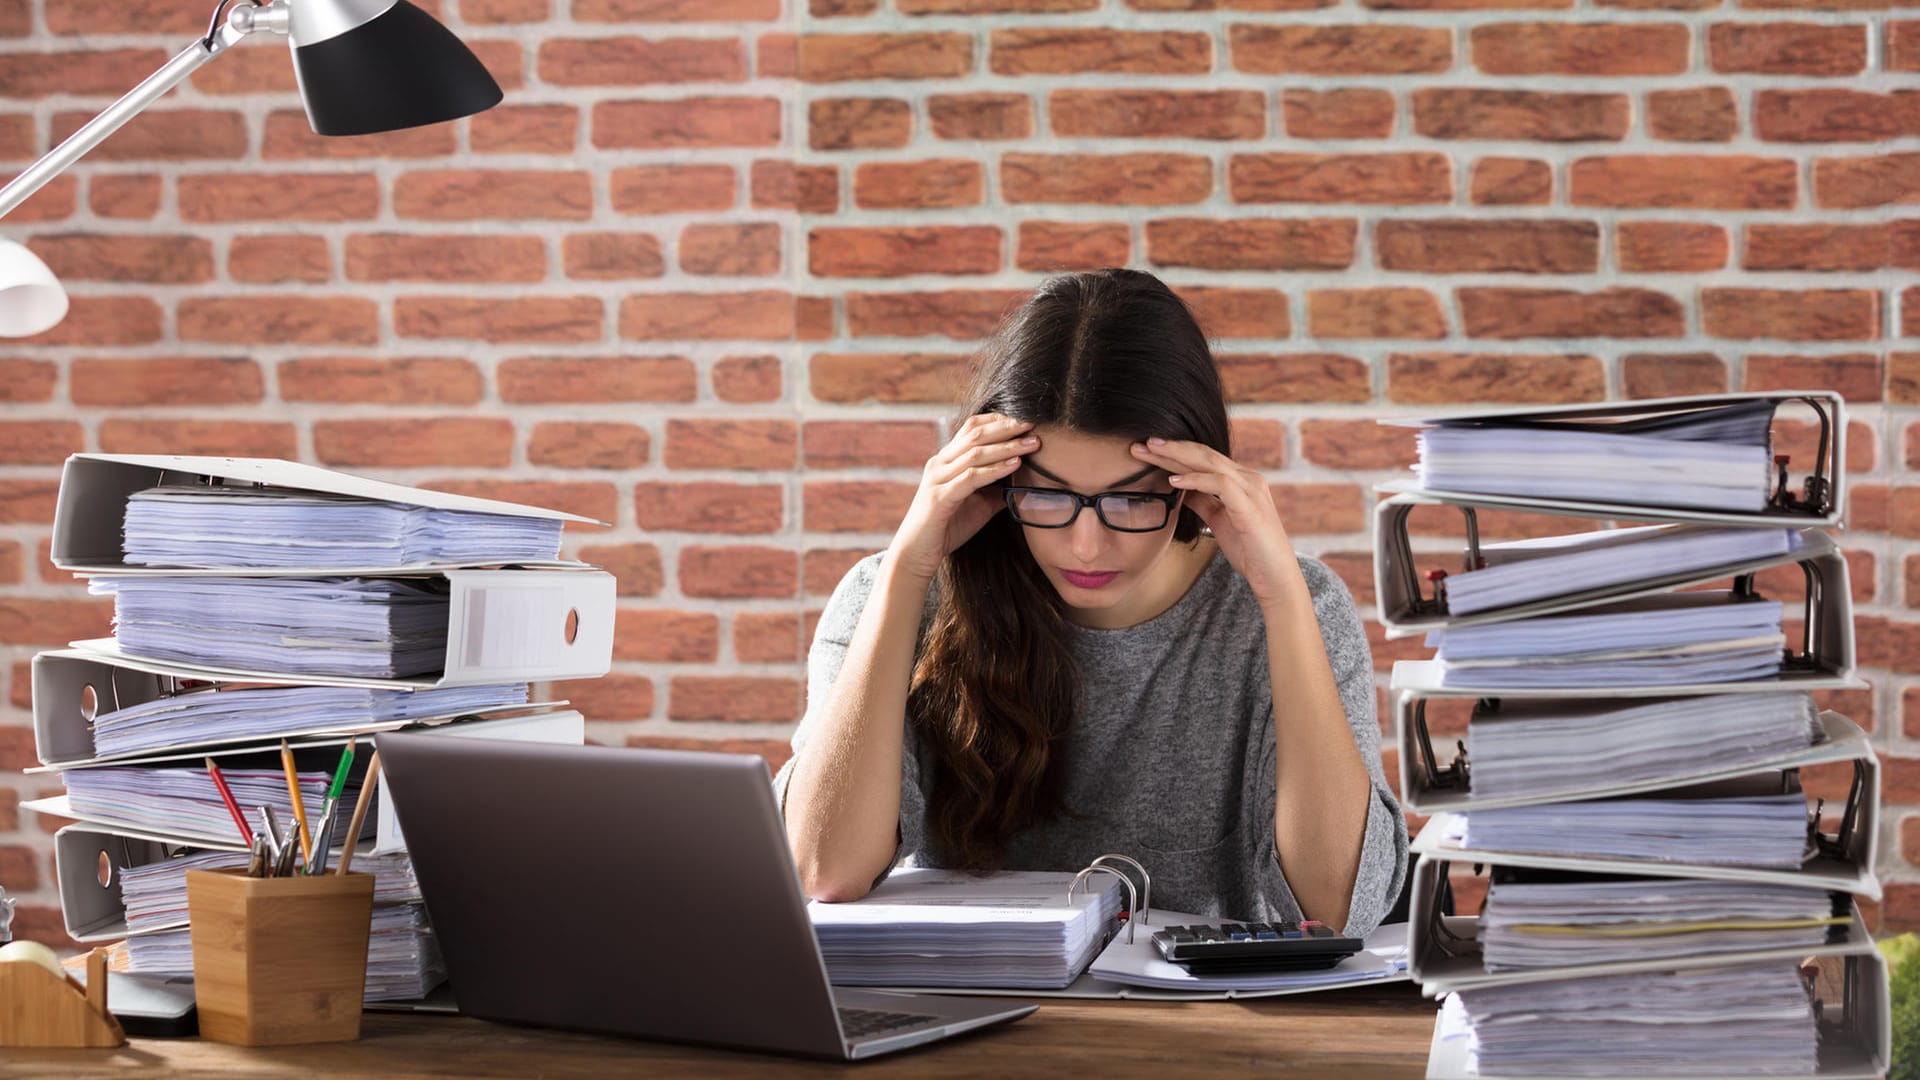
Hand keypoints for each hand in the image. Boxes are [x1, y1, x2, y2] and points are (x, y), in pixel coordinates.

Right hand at [886, 413, 1035, 584]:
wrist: (916, 553)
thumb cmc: (946, 528)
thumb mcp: (977, 504)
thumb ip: (995, 490)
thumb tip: (1022, 484)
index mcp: (946, 461)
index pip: (972, 428)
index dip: (998, 420)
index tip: (1025, 420)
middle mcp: (939, 464)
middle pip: (975, 434)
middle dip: (1006, 427)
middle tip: (1033, 423)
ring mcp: (938, 479)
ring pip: (975, 453)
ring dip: (1007, 446)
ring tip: (1032, 443)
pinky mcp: (940, 497)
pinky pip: (971, 478)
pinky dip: (996, 469)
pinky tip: (1015, 465)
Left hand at [1129, 437, 1301, 609]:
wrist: (1275, 576)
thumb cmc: (1250, 550)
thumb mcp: (1219, 520)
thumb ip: (1203, 501)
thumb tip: (1179, 488)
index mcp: (1241, 480)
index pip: (1203, 459)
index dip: (1175, 453)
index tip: (1147, 449)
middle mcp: (1248, 479)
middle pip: (1204, 454)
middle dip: (1172, 447)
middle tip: (1142, 442)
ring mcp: (1251, 490)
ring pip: (1210, 462)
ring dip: (1178, 456)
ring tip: (1152, 452)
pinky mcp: (1250, 506)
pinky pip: (1220, 484)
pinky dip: (1195, 480)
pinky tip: (1174, 481)